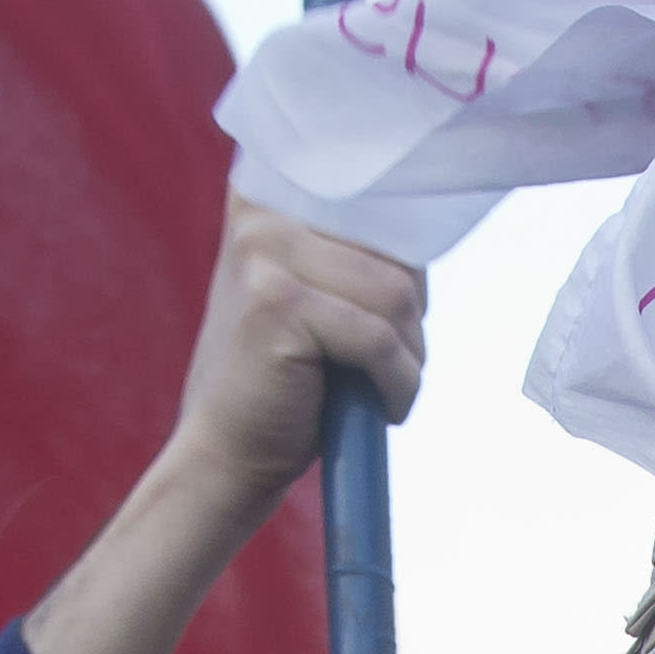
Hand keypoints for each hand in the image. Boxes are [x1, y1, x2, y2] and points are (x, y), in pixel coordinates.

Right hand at [21, 198, 423, 653]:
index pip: (380, 205)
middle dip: (410, 317)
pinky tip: (381, 408)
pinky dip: (398, 383)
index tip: (393, 314)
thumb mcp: (319, 294)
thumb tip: (426, 228)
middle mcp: (262, 214)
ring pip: (396, 294)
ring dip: (409, 355)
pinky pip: (379, 337)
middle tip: (383, 365)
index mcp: (270, 199)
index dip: (405, 267)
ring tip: (380, 387)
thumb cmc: (286, 382)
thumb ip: (356, 250)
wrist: (228, 454)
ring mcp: (264, 254)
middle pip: (396, 252)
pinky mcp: (279, 304)